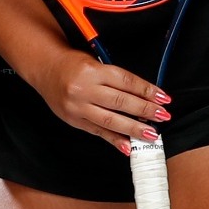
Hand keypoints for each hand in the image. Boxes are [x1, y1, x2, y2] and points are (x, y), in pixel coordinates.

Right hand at [22, 49, 171, 154]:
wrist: (45, 68)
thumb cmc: (74, 64)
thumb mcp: (95, 62)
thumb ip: (116, 78)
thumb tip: (143, 95)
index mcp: (93, 70)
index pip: (125, 81)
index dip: (146, 90)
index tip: (163, 97)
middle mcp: (84, 89)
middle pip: (120, 102)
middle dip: (144, 110)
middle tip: (162, 116)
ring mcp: (78, 107)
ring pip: (110, 120)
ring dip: (134, 128)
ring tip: (151, 134)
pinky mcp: (74, 120)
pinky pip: (98, 132)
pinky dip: (114, 140)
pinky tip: (127, 146)